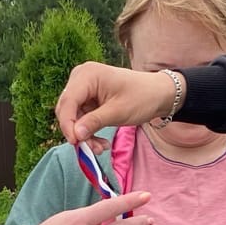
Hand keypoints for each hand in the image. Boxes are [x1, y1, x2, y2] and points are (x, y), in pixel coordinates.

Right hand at [58, 63, 182, 147]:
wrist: (158, 94)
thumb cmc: (142, 97)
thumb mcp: (118, 112)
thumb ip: (94, 122)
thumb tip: (75, 135)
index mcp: (87, 74)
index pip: (68, 101)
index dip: (68, 124)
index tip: (75, 143)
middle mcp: (81, 78)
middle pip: (67, 109)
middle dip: (77, 131)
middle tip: (92, 149)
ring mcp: (83, 88)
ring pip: (73, 117)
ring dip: (84, 135)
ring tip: (101, 148)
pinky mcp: (88, 99)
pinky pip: (81, 118)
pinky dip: (89, 131)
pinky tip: (101, 142)